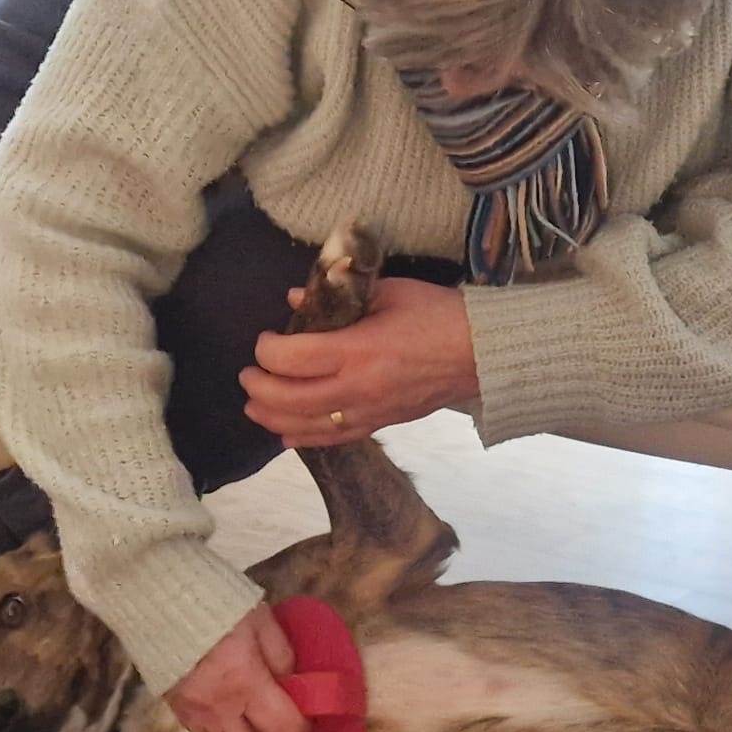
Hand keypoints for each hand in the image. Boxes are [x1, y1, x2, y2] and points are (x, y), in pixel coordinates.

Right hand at [165, 605, 309, 731]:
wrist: (158, 594)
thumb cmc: (217, 602)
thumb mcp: (262, 621)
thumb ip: (282, 656)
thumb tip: (294, 684)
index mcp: (244, 681)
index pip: (283, 728)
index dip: (301, 730)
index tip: (306, 719)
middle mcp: (217, 706)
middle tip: (281, 725)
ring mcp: (191, 711)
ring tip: (254, 723)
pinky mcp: (173, 708)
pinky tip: (228, 712)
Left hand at [241, 278, 478, 447]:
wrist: (483, 354)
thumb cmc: (440, 315)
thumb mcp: (389, 292)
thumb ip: (339, 297)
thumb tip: (294, 300)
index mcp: (358, 349)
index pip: (291, 359)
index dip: (266, 351)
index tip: (265, 340)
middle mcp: (358, 387)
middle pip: (290, 399)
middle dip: (260, 388)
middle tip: (248, 376)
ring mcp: (370, 411)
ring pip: (307, 427)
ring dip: (273, 418)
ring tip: (255, 406)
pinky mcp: (382, 424)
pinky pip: (335, 439)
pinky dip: (305, 438)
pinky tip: (286, 436)